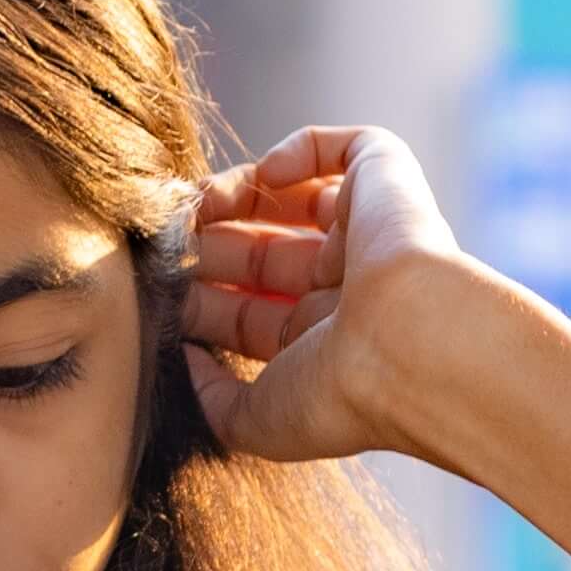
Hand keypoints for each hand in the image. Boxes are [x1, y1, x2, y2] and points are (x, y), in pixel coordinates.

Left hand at [177, 125, 570, 475]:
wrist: (411, 347)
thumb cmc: (338, 394)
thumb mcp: (256, 421)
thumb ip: (213, 399)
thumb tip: (188, 357)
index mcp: (326, 346)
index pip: (251, 314)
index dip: (202, 300)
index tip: (160, 293)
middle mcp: (351, 290)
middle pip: (263, 255)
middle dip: (211, 247)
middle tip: (169, 244)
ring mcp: (371, 235)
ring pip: (295, 199)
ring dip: (239, 195)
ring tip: (200, 205)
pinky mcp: (391, 183)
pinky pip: (347, 148)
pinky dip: (300, 150)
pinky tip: (267, 174)